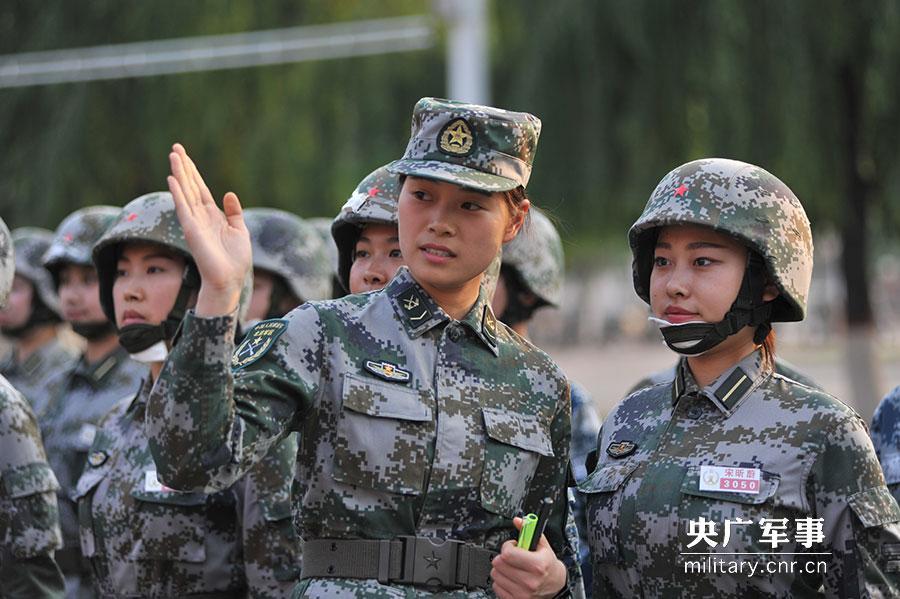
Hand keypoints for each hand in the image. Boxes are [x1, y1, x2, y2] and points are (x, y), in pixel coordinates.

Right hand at [167, 143, 250, 315]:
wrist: (230, 279)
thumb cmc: (235, 260)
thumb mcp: (240, 230)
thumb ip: (234, 212)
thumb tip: (228, 193)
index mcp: (212, 215)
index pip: (200, 189)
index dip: (193, 172)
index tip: (185, 156)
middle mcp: (201, 216)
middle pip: (190, 186)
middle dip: (183, 167)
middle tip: (176, 147)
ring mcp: (194, 222)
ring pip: (185, 193)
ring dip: (179, 174)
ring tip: (173, 156)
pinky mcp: (191, 230)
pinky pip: (183, 208)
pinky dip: (178, 194)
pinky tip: (173, 179)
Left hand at [491, 516, 567, 598]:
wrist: (556, 586)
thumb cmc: (549, 566)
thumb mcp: (543, 546)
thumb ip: (529, 532)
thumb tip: (519, 521)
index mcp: (537, 565)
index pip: (507, 554)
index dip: (508, 546)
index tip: (513, 546)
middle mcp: (530, 581)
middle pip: (499, 563)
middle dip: (503, 557)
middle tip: (512, 557)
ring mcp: (522, 593)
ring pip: (496, 575)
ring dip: (501, 569)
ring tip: (512, 568)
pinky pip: (496, 587)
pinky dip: (501, 581)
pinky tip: (511, 578)